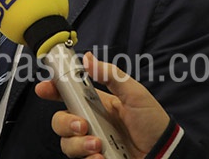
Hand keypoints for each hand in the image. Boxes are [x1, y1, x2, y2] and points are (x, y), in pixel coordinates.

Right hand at [34, 52, 169, 158]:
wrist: (165, 152)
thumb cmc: (153, 122)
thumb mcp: (134, 93)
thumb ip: (110, 75)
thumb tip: (87, 59)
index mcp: (97, 103)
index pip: (68, 94)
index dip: (52, 91)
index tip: (43, 89)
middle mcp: (91, 123)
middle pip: (60, 121)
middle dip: (65, 122)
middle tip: (82, 125)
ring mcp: (92, 143)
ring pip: (66, 143)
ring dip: (77, 144)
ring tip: (97, 145)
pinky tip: (102, 156)